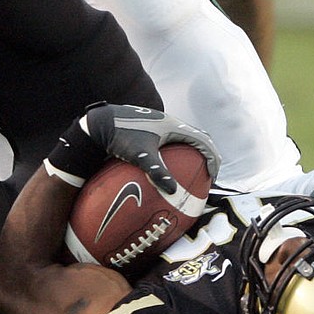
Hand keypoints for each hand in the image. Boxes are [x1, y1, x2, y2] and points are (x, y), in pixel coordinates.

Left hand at [45, 104, 219, 194]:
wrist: (100, 122)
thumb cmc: (120, 136)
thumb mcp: (140, 155)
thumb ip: (158, 171)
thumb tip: (174, 191)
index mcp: (173, 126)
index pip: (203, 140)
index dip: (212, 157)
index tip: (213, 175)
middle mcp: (169, 124)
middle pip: (197, 139)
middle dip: (206, 156)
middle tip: (208, 175)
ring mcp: (160, 126)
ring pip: (184, 140)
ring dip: (192, 154)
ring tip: (192, 173)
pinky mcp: (150, 131)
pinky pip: (170, 144)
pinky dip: (177, 155)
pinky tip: (167, 171)